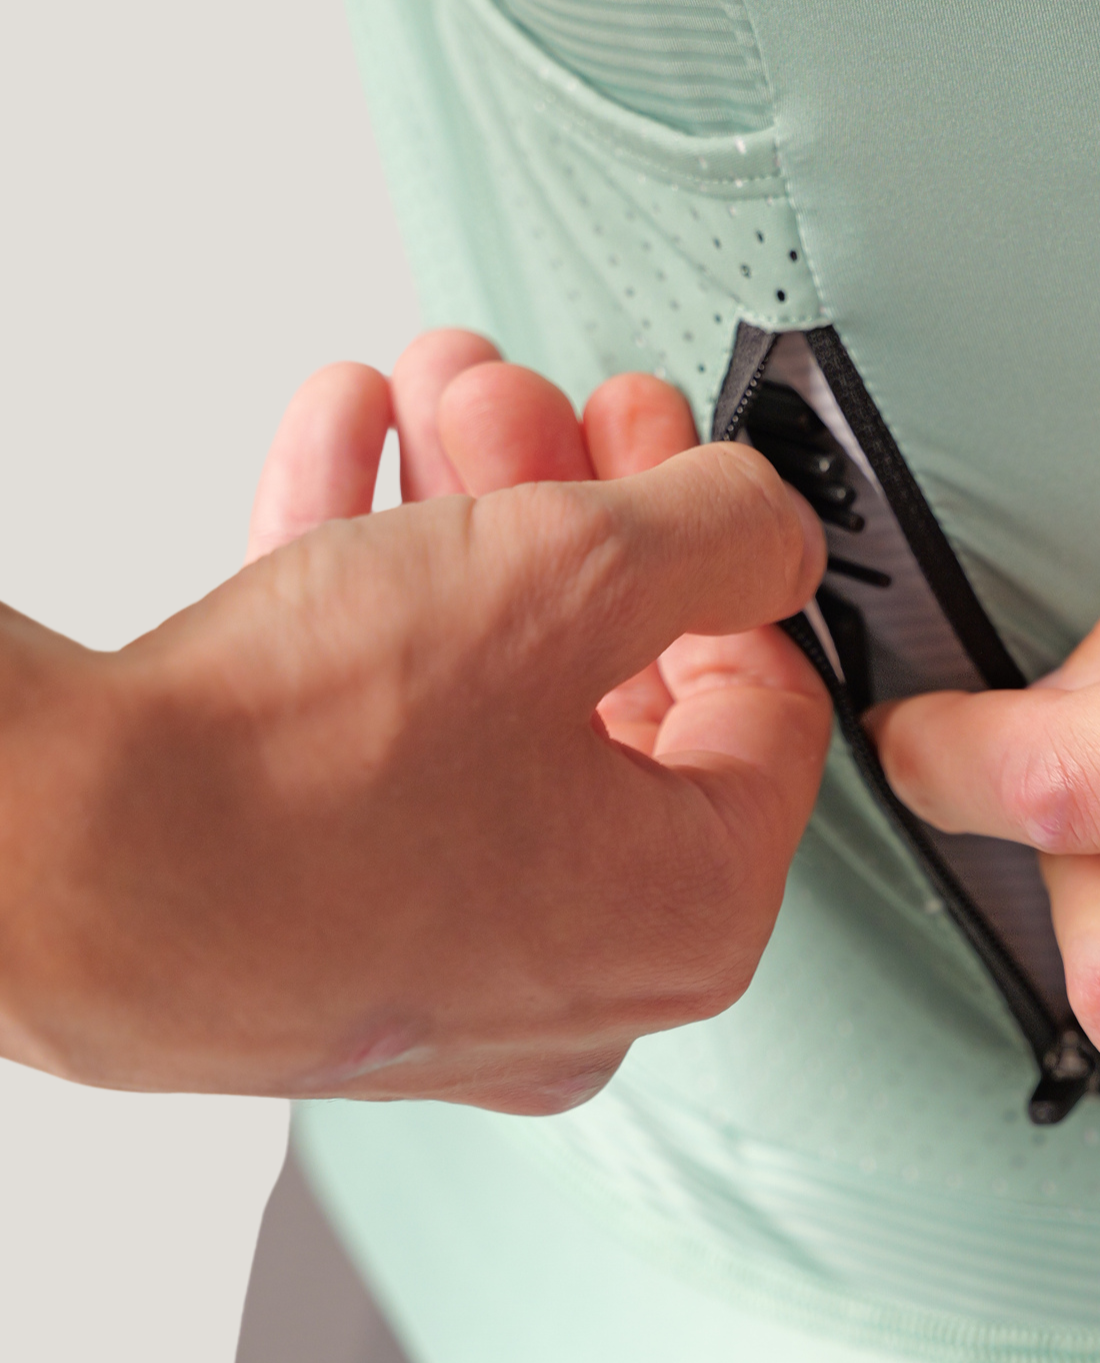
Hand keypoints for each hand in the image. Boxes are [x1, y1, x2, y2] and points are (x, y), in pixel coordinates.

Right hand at [0, 331, 826, 1107]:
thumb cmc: (306, 779)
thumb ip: (717, 532)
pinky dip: (361, 583)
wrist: (54, 866)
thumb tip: (766, 531)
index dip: (717, 550)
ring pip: (475, 693)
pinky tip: (336, 451)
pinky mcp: (299, 921)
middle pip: (610, 688)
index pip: (766, 713)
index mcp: (680, 919)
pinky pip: (363, 734)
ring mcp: (425, 955)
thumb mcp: (571, 574)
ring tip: (423, 391)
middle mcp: (566, 971)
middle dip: (564, 502)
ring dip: (458, 515)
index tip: (663, 451)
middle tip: (525, 401)